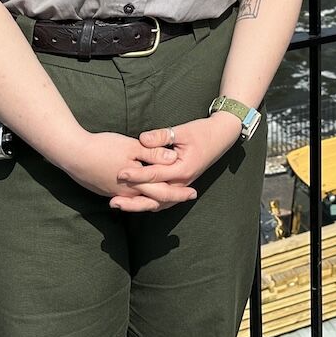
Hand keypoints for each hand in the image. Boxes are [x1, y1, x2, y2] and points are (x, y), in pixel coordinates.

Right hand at [56, 131, 184, 211]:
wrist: (72, 154)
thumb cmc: (102, 147)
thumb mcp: (131, 146)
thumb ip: (152, 153)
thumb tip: (173, 158)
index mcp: (135, 184)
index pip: (162, 192)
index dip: (179, 192)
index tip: (193, 193)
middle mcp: (126, 193)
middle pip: (154, 199)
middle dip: (173, 197)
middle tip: (190, 196)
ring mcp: (115, 193)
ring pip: (141, 200)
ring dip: (156, 198)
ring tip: (170, 196)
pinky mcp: (106, 190)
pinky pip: (129, 197)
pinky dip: (141, 197)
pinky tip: (144, 194)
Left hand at [114, 114, 241, 209]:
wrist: (222, 136)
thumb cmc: (202, 132)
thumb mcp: (182, 131)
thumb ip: (161, 136)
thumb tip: (142, 139)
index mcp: (183, 169)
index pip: (155, 175)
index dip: (136, 175)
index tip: (119, 173)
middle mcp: (183, 182)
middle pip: (155, 198)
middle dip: (133, 200)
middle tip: (113, 200)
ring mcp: (183, 186)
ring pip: (158, 203)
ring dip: (139, 206)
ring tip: (119, 205)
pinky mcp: (181, 186)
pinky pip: (163, 201)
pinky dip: (149, 203)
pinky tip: (134, 203)